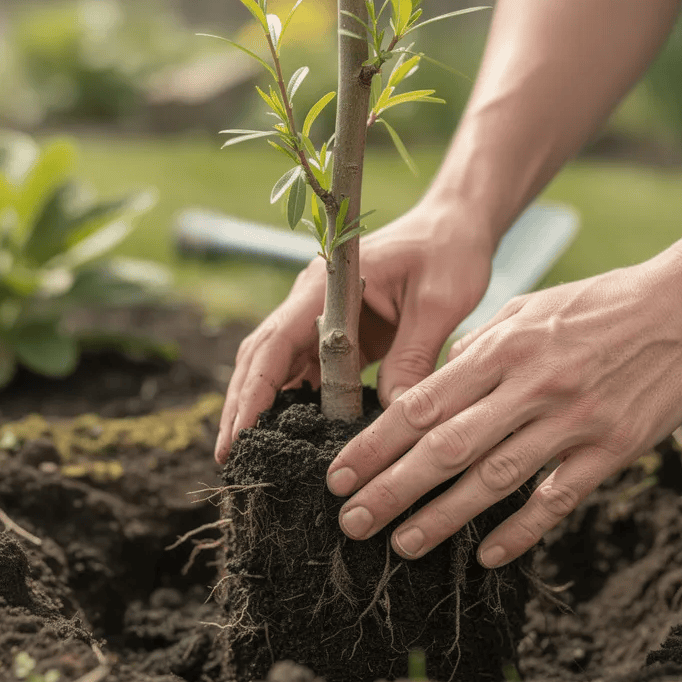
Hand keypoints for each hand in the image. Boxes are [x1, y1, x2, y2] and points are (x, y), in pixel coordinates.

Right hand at [215, 205, 495, 463]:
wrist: (455, 225)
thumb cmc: (448, 252)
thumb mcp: (439, 304)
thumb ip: (415, 356)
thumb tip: (397, 415)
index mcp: (327, 286)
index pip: (276, 342)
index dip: (254, 390)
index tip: (239, 432)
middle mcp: (312, 301)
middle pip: (261, 356)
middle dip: (241, 405)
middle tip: (226, 456)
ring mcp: (320, 316)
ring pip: (277, 367)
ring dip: (261, 407)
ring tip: (247, 454)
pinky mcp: (339, 333)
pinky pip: (307, 371)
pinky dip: (295, 402)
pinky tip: (290, 436)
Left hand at [323, 257, 681, 567]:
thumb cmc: (602, 304)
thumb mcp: (529, 309)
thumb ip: (479, 349)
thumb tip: (437, 384)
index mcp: (502, 348)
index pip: (422, 404)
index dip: (375, 444)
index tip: (339, 473)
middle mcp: (530, 386)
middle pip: (446, 448)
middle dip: (392, 489)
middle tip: (352, 520)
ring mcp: (573, 421)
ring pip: (493, 479)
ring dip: (442, 517)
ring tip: (402, 544)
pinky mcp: (613, 449)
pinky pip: (557, 498)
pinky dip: (520, 530)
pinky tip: (486, 554)